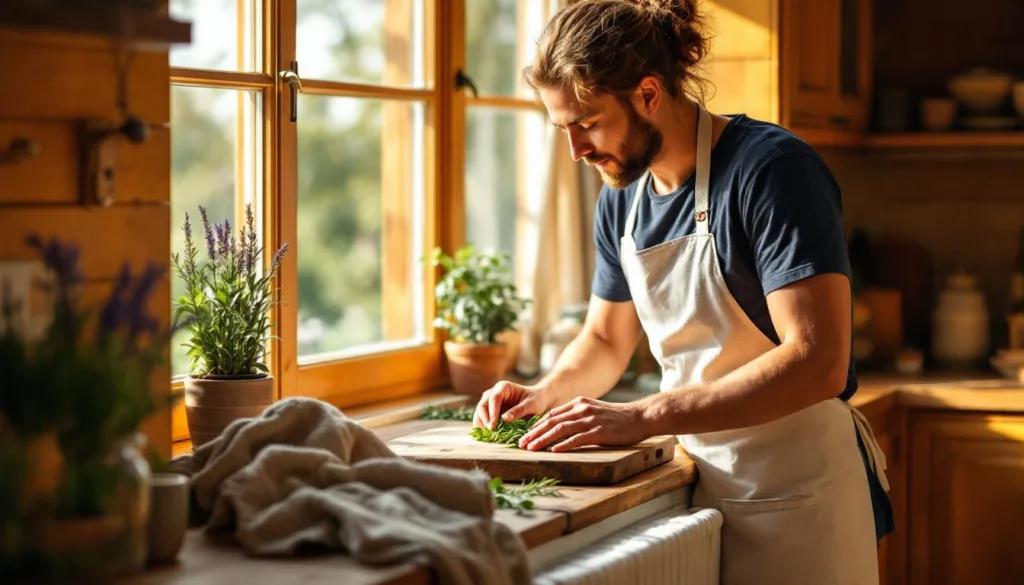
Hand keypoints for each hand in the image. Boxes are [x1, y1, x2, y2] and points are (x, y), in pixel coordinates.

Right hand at [473, 381, 554, 430]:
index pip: (493, 398)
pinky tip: (488, 437)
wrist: (537, 401)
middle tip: (490, 433)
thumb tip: (504, 418)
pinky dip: (483, 428)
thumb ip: (519, 410)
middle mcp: (493, 393)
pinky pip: (482, 420)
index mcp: (503, 387)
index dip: (492, 412)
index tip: (493, 426)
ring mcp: (489, 402)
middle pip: (482, 405)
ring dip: (481, 425)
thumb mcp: (531, 404)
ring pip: (479, 413)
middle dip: (484, 420)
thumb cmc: (535, 400)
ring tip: (488, 437)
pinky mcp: (489, 412)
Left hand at [518, 397, 650, 452]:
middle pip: (551, 421)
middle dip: (534, 433)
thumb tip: (559, 428)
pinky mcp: (599, 432)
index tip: (524, 437)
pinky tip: (554, 451)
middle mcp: (581, 409)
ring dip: (543, 439)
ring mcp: (590, 420)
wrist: (639, 417)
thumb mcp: (593, 411)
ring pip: (560, 429)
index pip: (551, 415)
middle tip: (521, 445)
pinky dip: (564, 445)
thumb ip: (577, 416)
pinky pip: (577, 439)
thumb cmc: (616, 418)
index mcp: (578, 403)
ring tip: (531, 448)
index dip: (536, 426)